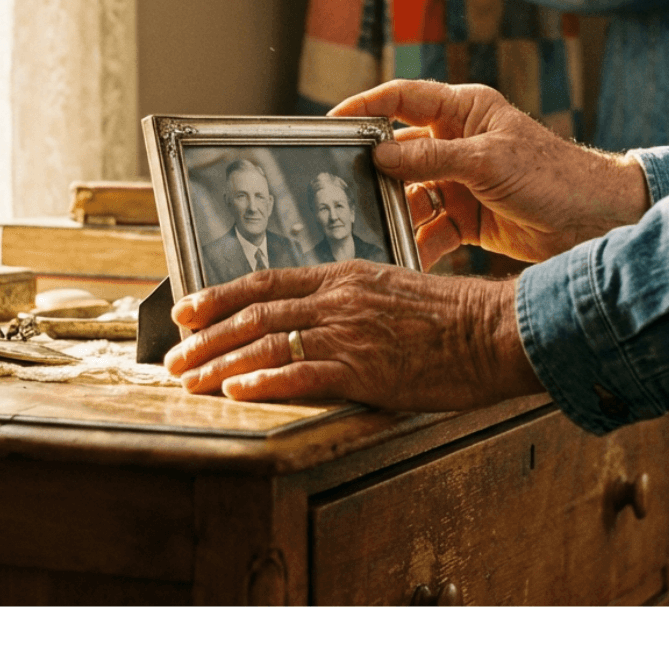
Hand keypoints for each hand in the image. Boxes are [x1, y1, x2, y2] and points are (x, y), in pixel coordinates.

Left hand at [164, 262, 542, 409]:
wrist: (494, 330)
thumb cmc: (453, 317)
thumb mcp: (394, 291)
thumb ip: (352, 301)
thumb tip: (319, 318)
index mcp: (344, 276)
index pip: (265, 281)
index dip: (217, 295)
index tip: (186, 310)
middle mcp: (337, 299)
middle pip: (253, 314)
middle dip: (205, 337)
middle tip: (174, 357)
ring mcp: (348, 333)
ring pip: (265, 344)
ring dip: (219, 362)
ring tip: (190, 380)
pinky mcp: (363, 370)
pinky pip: (300, 374)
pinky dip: (262, 383)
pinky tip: (236, 392)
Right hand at [331, 80, 650, 267]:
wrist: (598, 222)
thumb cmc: (554, 176)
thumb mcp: (488, 161)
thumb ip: (432, 160)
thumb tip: (379, 155)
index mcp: (465, 111)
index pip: (403, 99)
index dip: (366, 107)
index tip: (332, 123)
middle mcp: (459, 143)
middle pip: (401, 152)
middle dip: (375, 173)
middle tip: (343, 189)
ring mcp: (462, 182)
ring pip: (412, 196)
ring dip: (396, 214)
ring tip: (372, 230)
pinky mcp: (468, 218)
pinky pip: (431, 230)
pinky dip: (418, 243)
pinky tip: (405, 258)